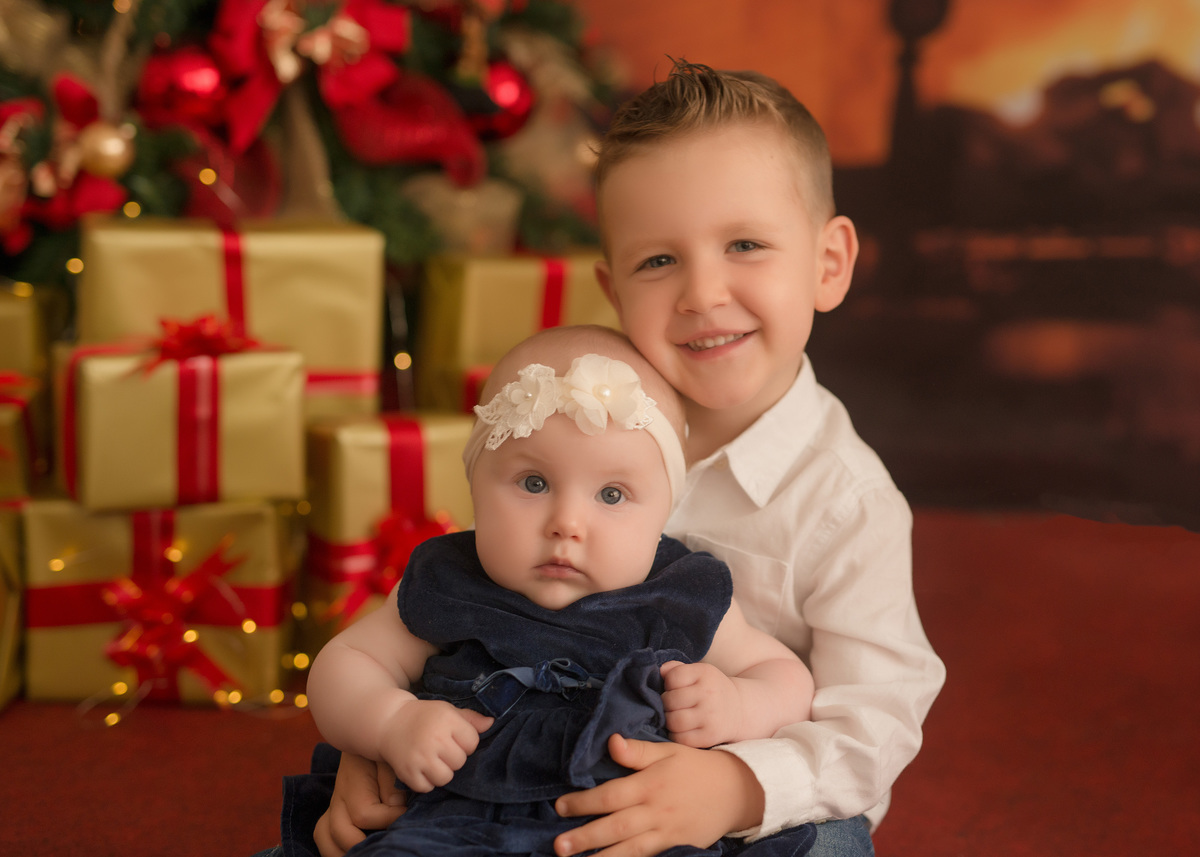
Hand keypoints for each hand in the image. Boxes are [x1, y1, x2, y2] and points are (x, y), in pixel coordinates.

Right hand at [313, 753, 405, 856]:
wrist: (372, 731)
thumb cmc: (386, 744)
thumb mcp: (390, 754)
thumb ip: (392, 778)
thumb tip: (395, 805)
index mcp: (353, 782)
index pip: (363, 814)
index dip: (388, 819)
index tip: (406, 812)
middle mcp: (339, 796)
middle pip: (338, 831)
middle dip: (360, 844)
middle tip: (385, 844)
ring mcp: (335, 805)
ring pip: (325, 836)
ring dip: (340, 851)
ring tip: (364, 854)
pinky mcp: (337, 811)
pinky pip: (326, 834)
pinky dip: (336, 847)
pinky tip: (357, 850)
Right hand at [380, 700, 492, 792]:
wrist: (389, 722)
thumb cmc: (424, 717)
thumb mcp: (447, 711)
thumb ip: (470, 719)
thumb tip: (492, 723)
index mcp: (447, 719)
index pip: (472, 743)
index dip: (464, 742)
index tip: (453, 738)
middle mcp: (434, 738)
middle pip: (460, 761)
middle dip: (453, 757)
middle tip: (440, 749)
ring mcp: (420, 757)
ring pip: (446, 777)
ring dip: (441, 772)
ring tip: (433, 760)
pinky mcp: (407, 772)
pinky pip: (427, 787)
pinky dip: (426, 781)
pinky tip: (421, 767)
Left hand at [553, 734, 763, 856]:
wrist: (736, 790)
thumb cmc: (696, 766)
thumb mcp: (669, 751)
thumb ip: (638, 751)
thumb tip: (611, 742)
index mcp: (650, 784)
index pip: (610, 795)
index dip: (583, 802)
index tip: (560, 807)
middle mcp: (655, 811)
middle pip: (615, 826)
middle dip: (585, 837)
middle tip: (559, 846)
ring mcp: (666, 833)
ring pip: (630, 849)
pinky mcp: (676, 846)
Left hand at [660, 660, 740, 747]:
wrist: (739, 710)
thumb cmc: (711, 689)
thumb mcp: (699, 673)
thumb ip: (677, 669)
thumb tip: (661, 671)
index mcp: (705, 673)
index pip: (673, 677)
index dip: (668, 684)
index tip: (675, 689)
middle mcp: (709, 694)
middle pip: (670, 700)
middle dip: (665, 704)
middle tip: (671, 705)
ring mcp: (710, 716)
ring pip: (673, 721)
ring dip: (668, 720)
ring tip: (673, 717)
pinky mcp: (710, 736)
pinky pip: (681, 738)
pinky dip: (675, 735)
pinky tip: (680, 729)